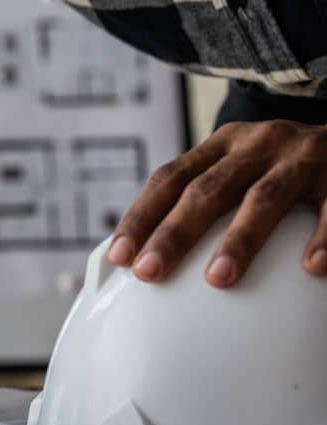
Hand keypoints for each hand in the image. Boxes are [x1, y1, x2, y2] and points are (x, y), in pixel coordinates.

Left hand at [108, 119, 326, 286]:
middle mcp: (257, 145)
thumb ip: (209, 200)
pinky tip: (311, 267)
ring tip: (218, 279)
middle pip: (206, 190)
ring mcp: (302, 156)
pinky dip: (323, 237)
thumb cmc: (287, 169)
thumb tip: (152, 257)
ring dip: (239, 240)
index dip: (141, 216)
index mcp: (223, 145)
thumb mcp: (244, 169)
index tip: (118, 255)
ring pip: (263, 199)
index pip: (170, 179)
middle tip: (150, 272)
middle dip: (174, 233)